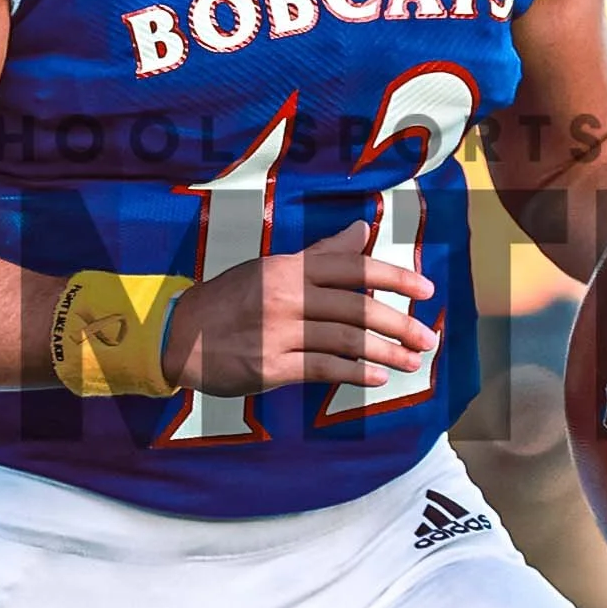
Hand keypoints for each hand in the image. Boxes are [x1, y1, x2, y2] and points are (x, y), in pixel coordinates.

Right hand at [159, 219, 436, 397]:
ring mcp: (278, 332)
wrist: (178, 336)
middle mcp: (286, 296)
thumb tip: (363, 231)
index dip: (395, 278)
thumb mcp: (270, 267)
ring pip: (345, 341)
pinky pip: (323, 368)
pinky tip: (378, 376)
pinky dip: (355, 372)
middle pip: (356, 308)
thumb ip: (320, 254)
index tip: (426, 290)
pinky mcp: (270, 366)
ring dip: (386, 352)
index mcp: (289, 268)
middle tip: (428, 337)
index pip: (353, 267)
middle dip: (399, 323)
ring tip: (412, 361)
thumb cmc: (229, 300)